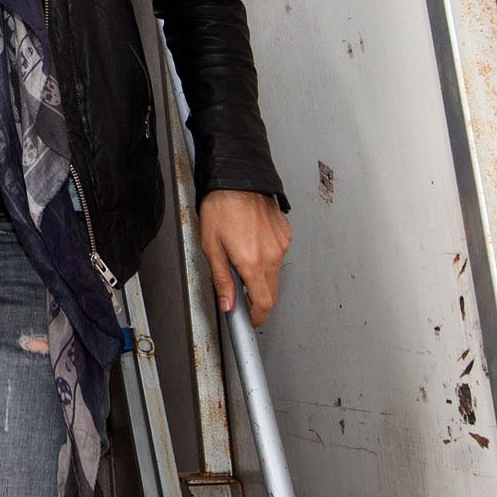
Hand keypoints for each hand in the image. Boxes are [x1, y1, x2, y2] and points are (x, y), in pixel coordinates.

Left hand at [198, 190, 291, 327]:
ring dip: (262, 275)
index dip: (257, 316)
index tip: (250, 318)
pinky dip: (267, 256)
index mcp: (252, 261)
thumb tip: (227, 303)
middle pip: (272, 292)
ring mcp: (281, 244)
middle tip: (241, 292)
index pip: (264, 303)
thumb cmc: (221, 206)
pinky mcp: (285, 233)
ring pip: (275, 273)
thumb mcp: (211, 245)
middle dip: (258, 298)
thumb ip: (221, 278)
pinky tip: (253, 242)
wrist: (238, 177)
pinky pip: (278, 254)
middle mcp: (271, 255)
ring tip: (243, 257)